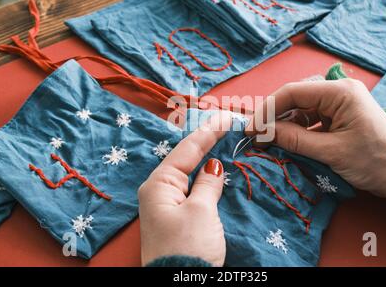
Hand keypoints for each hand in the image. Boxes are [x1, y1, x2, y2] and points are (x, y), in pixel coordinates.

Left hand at [138, 113, 231, 266]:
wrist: (182, 286)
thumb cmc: (187, 248)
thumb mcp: (200, 212)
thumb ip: (207, 184)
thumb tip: (213, 167)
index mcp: (158, 184)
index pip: (187, 150)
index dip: (208, 132)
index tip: (225, 116)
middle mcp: (159, 191)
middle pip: (185, 158)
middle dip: (206, 140)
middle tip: (226, 123)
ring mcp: (167, 204)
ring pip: (190, 172)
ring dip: (207, 156)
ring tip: (223, 138)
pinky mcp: (177, 217)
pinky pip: (193, 187)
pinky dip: (206, 175)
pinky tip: (216, 168)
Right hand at [246, 79, 385, 201]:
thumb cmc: (373, 161)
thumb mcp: (330, 152)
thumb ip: (294, 139)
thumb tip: (262, 133)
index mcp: (340, 92)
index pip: (293, 92)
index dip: (267, 110)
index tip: (251, 130)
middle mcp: (338, 92)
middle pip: (295, 98)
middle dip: (273, 117)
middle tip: (255, 137)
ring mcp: (339, 104)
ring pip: (300, 109)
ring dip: (284, 125)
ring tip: (267, 142)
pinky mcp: (339, 116)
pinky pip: (310, 119)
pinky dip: (296, 131)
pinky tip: (285, 142)